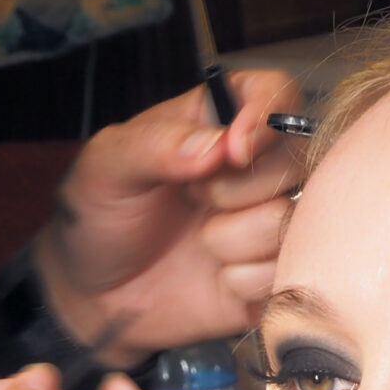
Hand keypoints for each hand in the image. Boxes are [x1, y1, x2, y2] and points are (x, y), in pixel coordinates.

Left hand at [34, 68, 304, 363]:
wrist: (95, 296)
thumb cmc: (99, 218)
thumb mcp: (106, 166)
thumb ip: (155, 145)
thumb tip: (215, 147)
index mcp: (218, 121)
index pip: (277, 93)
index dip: (268, 117)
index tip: (235, 150)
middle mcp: (253, 167)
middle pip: (294, 158)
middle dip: (237, 189)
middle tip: (191, 200)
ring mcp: (265, 220)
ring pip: (288, 219)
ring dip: (233, 239)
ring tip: (197, 242)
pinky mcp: (272, 273)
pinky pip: (282, 271)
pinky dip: (241, 280)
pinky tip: (213, 279)